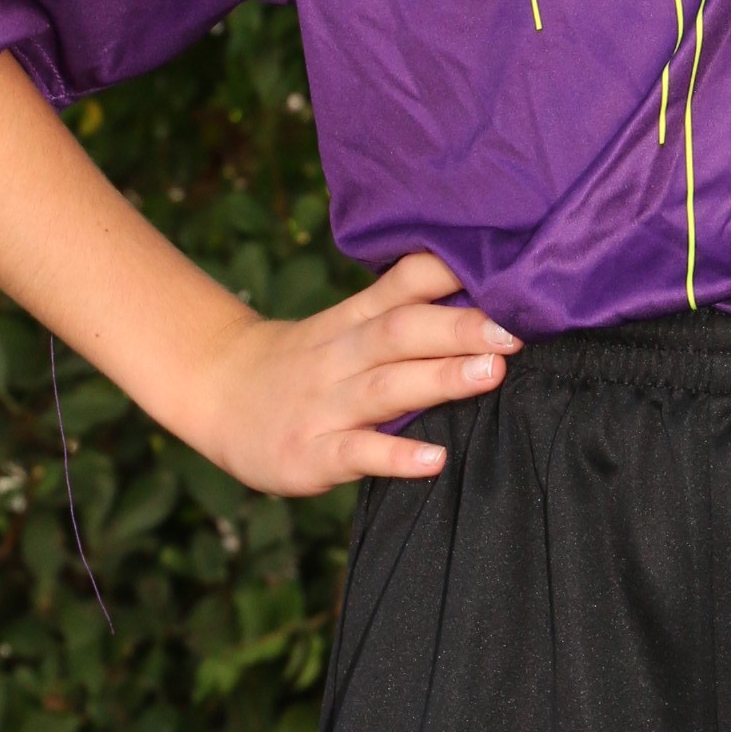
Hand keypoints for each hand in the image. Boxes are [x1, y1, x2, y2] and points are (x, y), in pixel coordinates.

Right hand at [180, 250, 520, 498]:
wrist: (216, 393)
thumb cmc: (306, 361)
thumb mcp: (346, 323)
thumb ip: (404, 307)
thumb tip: (485, 291)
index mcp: (355, 319)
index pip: (403, 283)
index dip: (450, 272)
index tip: (506, 271)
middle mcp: (342, 355)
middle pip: (400, 331)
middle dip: (459, 327)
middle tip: (514, 329)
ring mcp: (325, 405)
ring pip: (385, 387)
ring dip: (439, 378)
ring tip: (491, 373)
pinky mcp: (310, 453)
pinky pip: (355, 454)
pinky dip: (395, 458)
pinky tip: (434, 460)